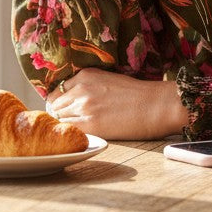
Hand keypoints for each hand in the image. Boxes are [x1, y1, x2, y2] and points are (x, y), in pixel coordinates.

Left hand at [48, 69, 188, 139]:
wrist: (156, 105)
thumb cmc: (139, 94)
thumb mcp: (109, 80)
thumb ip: (89, 87)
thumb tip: (73, 101)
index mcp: (85, 75)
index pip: (58, 91)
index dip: (61, 103)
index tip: (67, 110)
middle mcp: (81, 89)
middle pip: (55, 106)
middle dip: (61, 114)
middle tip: (73, 122)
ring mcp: (83, 107)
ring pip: (59, 119)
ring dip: (66, 125)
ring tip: (80, 129)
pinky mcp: (90, 125)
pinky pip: (68, 131)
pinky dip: (71, 134)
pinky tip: (82, 135)